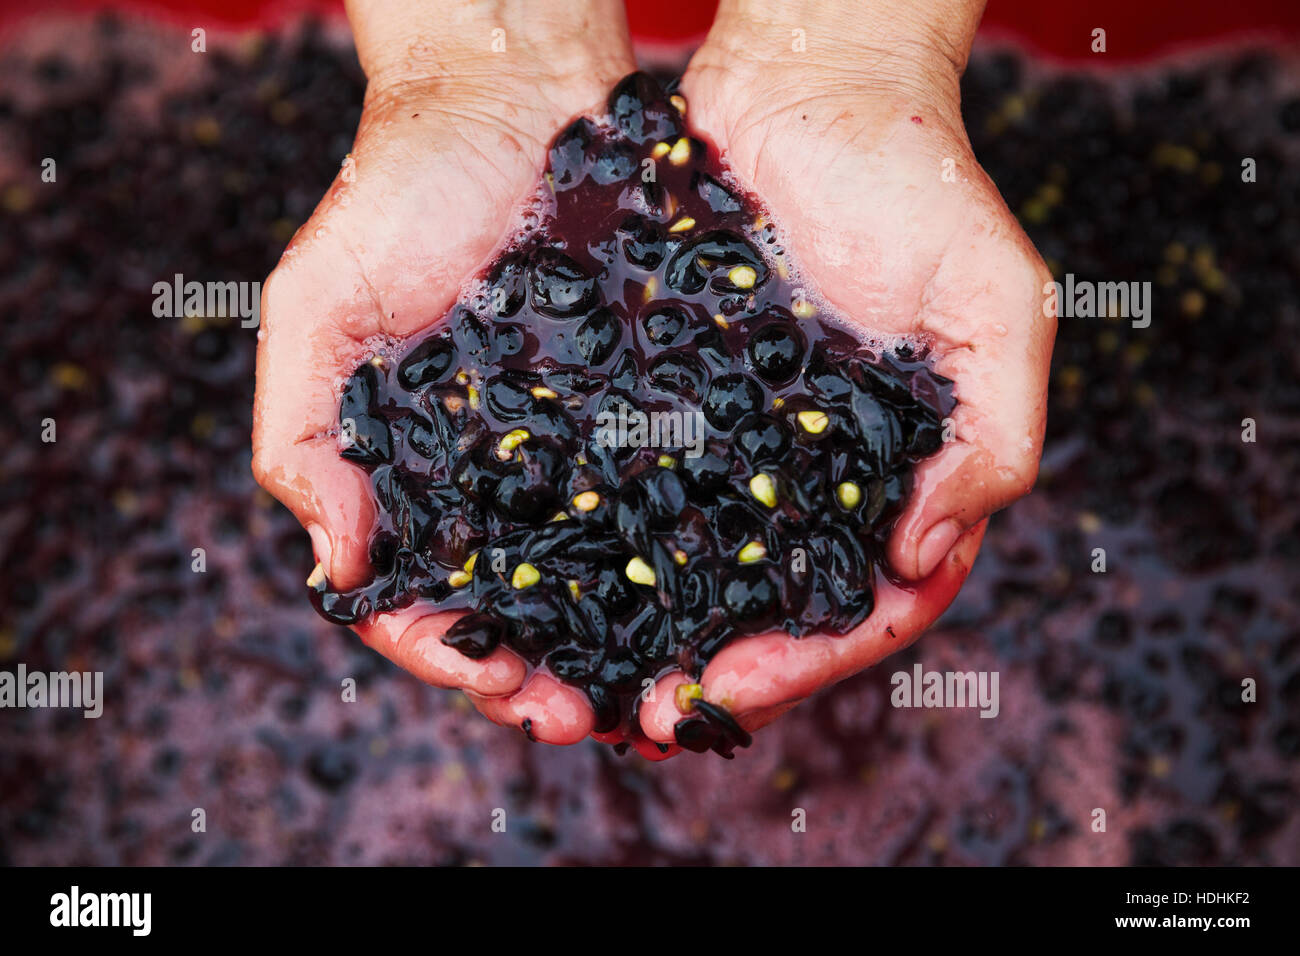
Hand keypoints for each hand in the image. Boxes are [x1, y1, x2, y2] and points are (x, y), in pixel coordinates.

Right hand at [252, 0, 635, 744]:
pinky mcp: (634, 412)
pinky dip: (669, 559)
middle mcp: (486, 478)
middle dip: (535, 676)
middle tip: (584, 720)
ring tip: (648, 691)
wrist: (509, 106)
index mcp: (405, 475)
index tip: (497, 684)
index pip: (412, 596)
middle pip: (507, 607)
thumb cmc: (398, 199)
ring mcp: (563, 452)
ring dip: (608, 644)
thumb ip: (300, 436)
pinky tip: (704, 597)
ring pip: (585, 576)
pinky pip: (653, 500)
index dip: (445, 654)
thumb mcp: (316, 309)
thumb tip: (340, 567)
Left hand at [637, 0, 1054, 744]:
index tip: (731, 691)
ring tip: (583, 679)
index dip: (807, 662)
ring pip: (700, 568)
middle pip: (774, 609)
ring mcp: (747, 444)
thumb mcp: (998, 305)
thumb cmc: (921, 185)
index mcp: (904, 476)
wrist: (810, 89)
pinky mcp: (677, 402)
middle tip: (641, 718)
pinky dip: (602, 543)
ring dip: (648, 632)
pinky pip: (638, 487)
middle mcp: (821, 478)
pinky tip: (550, 577)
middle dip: (716, 672)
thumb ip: (995, 436)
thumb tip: (926, 554)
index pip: (869, 605)